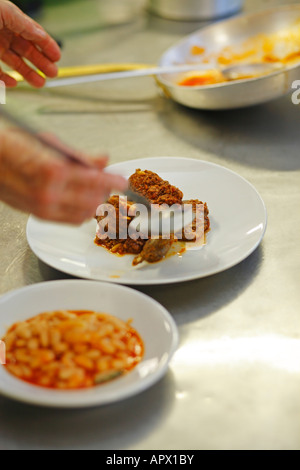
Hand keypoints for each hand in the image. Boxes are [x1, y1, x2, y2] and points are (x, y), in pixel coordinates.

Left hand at [0, 0, 60, 87]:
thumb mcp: (5, 12)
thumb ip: (23, 23)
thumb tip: (40, 34)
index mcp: (8, 19)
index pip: (32, 33)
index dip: (46, 45)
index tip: (57, 57)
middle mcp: (1, 33)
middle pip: (26, 49)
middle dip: (41, 62)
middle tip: (53, 73)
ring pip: (14, 62)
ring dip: (28, 74)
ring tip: (40, 83)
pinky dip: (6, 79)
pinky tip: (15, 82)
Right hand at [0, 129, 127, 223]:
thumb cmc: (11, 146)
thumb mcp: (49, 143)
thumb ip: (80, 156)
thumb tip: (102, 160)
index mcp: (53, 171)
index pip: (95, 180)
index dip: (112, 180)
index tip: (123, 180)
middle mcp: (49, 194)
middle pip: (93, 201)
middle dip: (104, 191)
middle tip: (108, 181)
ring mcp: (43, 207)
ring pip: (83, 214)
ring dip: (94, 203)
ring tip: (96, 190)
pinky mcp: (38, 215)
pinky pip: (69, 219)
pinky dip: (81, 211)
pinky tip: (82, 200)